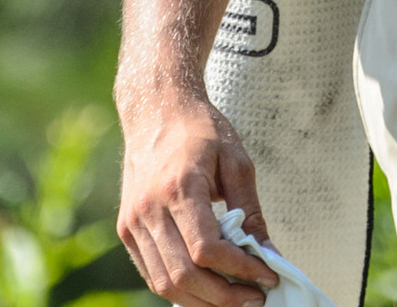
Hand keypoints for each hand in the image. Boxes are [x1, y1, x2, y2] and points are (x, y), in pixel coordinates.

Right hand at [116, 97, 280, 305]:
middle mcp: (149, 210)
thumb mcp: (236, 161)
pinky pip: (152, 274)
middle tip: (256, 299)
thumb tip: (269, 254)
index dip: (239, 271)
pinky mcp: (127, 230)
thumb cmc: (200, 130)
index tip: (267, 277)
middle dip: (224, 297)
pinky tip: (209, 288)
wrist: (155, 110)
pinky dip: (180, 289)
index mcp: (179, 188)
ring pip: (165, 282)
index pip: (206, 249)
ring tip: (235, 299)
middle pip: (184, 274)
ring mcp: (133, 223)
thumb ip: (251, 211)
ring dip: (202, 301)